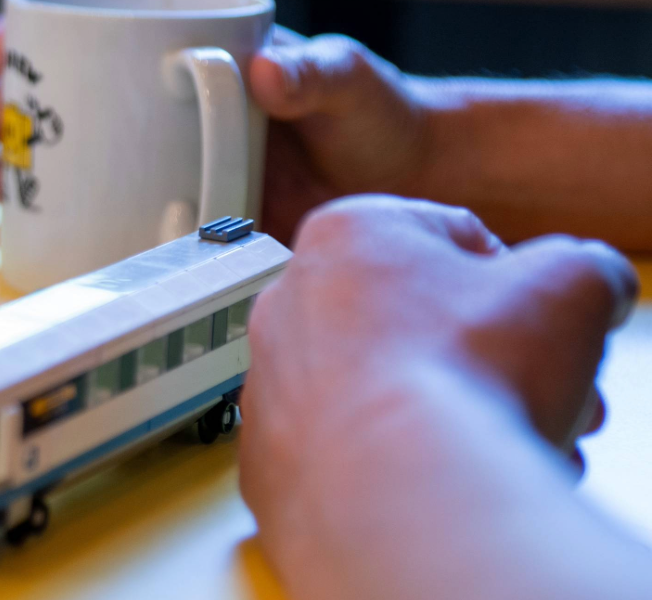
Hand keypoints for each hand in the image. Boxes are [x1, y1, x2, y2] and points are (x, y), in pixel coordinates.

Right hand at [0, 25, 438, 243]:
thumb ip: (312, 71)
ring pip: (64, 158)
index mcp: (188, 54)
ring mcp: (162, 162)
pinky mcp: (173, 216)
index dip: (27, 39)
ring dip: (11, 170)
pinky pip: (99, 216)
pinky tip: (22, 234)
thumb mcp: (346, 79)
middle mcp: (162, 108)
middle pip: (56, 98)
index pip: (90, 32)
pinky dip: (54, 223)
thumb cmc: (377, 116)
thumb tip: (267, 73)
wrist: (407, 191)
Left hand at [242, 196, 635, 500]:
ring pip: (390, 392)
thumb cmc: (464, 375)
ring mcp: (272, 387)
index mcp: (347, 235)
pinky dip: (405, 464)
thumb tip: (587, 280)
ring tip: (519, 440)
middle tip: (550, 388)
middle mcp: (290, 305)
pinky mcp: (273, 463)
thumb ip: (585, 268)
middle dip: (499, 357)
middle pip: (421, 323)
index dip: (518, 281)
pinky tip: (458, 480)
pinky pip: (355, 453)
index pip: (451, 238)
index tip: (543, 319)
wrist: (401, 493)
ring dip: (460, 413)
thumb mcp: (573, 285)